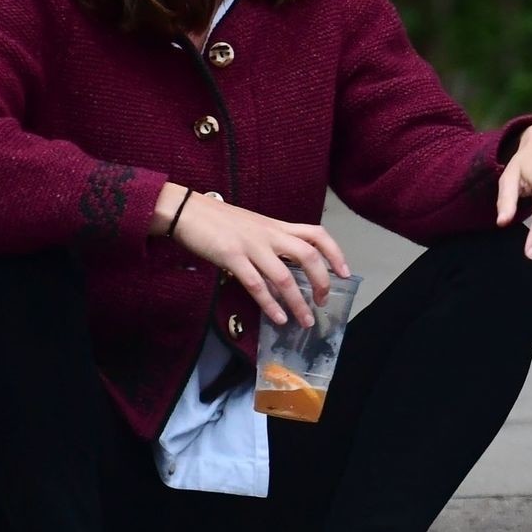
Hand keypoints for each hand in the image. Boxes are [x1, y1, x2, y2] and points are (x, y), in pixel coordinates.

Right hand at [155, 185, 349, 326]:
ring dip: (297, 302)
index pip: (315, 234)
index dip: (334, 252)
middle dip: (321, 281)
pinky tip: (278, 318)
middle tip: (323, 302)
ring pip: (284, 276)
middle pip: (308, 255)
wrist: (187, 210)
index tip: (344, 273)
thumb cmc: (219, 221)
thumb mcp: (253, 227)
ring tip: (304, 321)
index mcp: (276, 226)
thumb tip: (286, 272)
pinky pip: (256, 284)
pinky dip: (270, 304)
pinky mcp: (232, 256)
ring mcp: (251, 245)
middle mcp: (270, 234)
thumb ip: (271, 244)